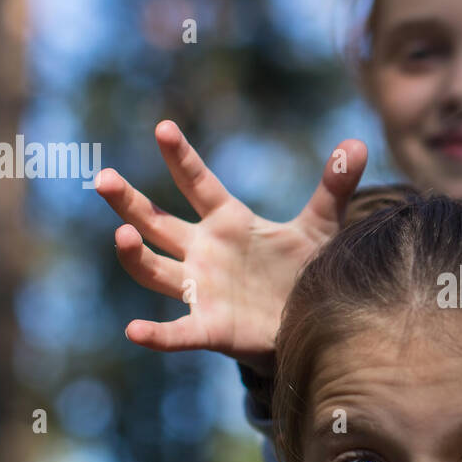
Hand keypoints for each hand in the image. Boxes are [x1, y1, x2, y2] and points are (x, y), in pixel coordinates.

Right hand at [95, 121, 367, 374]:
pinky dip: (155, 333)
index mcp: (227, 222)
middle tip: (103, 179)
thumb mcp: (321, 227)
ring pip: (154, 270)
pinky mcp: (210, 327)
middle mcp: (204, 252)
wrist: (307, 324)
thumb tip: (358, 142)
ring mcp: (202, 289)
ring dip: (135, 255)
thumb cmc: (303, 271)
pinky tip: (133, 331)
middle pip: (156, 222)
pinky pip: (177, 332)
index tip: (164, 128)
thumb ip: (335, 187)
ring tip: (121, 236)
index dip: (182, 157)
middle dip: (128, 203)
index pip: (198, 184)